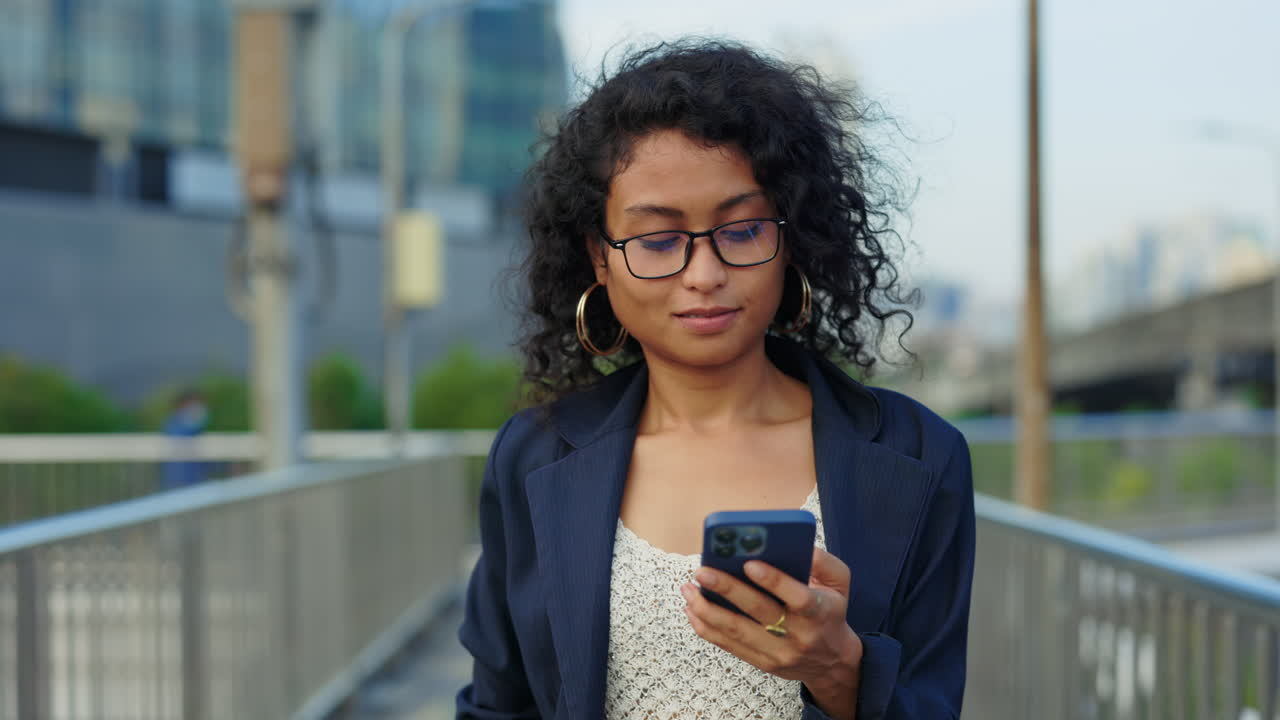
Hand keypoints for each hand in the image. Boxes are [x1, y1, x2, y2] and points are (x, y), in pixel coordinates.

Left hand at [680, 547, 863, 718]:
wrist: (832, 662)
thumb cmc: (830, 611)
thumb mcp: (839, 584)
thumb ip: (823, 562)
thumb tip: (798, 546)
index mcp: (819, 612)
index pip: (797, 597)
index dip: (774, 581)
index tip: (749, 563)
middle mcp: (799, 635)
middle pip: (759, 612)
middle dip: (727, 590)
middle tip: (701, 571)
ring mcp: (778, 653)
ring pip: (737, 632)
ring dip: (707, 609)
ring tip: (687, 588)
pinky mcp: (762, 663)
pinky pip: (728, 645)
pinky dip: (706, 627)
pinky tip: (691, 609)